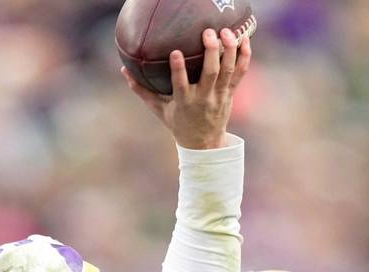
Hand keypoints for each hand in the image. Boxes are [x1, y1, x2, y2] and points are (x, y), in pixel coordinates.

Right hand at [122, 27, 251, 148]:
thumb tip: (124, 71)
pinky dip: (244, 56)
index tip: (176, 52)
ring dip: (229, 50)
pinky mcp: (230, 92)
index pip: (181, 84)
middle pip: (211, 73)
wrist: (204, 143)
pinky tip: (244, 40)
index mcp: (184, 102)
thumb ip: (142, 90)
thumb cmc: (178, 122)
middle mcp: (203, 98)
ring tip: (226, 32)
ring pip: (228, 71)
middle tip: (208, 33)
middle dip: (211, 51)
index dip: (178, 68)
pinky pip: (240, 73)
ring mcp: (219, 95)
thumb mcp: (158, 110)